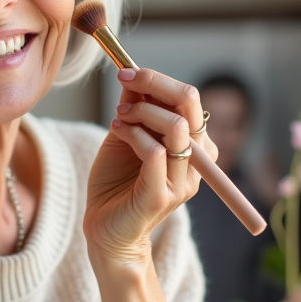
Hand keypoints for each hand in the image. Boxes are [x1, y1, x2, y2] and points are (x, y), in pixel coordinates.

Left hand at [85, 68, 217, 266]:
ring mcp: (182, 181)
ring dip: (141, 112)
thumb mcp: (126, 135)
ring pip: (176, 128)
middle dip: (155, 85)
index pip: (189, 99)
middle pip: (190, 107)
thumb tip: (133, 74)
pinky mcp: (162, 196)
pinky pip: (156, 152)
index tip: (127, 72)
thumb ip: (135, 107)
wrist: (106, 230)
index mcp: (191, 145)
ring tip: (119, 117)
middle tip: (124, 81)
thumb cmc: (117, 182)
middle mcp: (194, 162)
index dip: (159, 80)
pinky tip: (116, 131)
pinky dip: (133, 134)